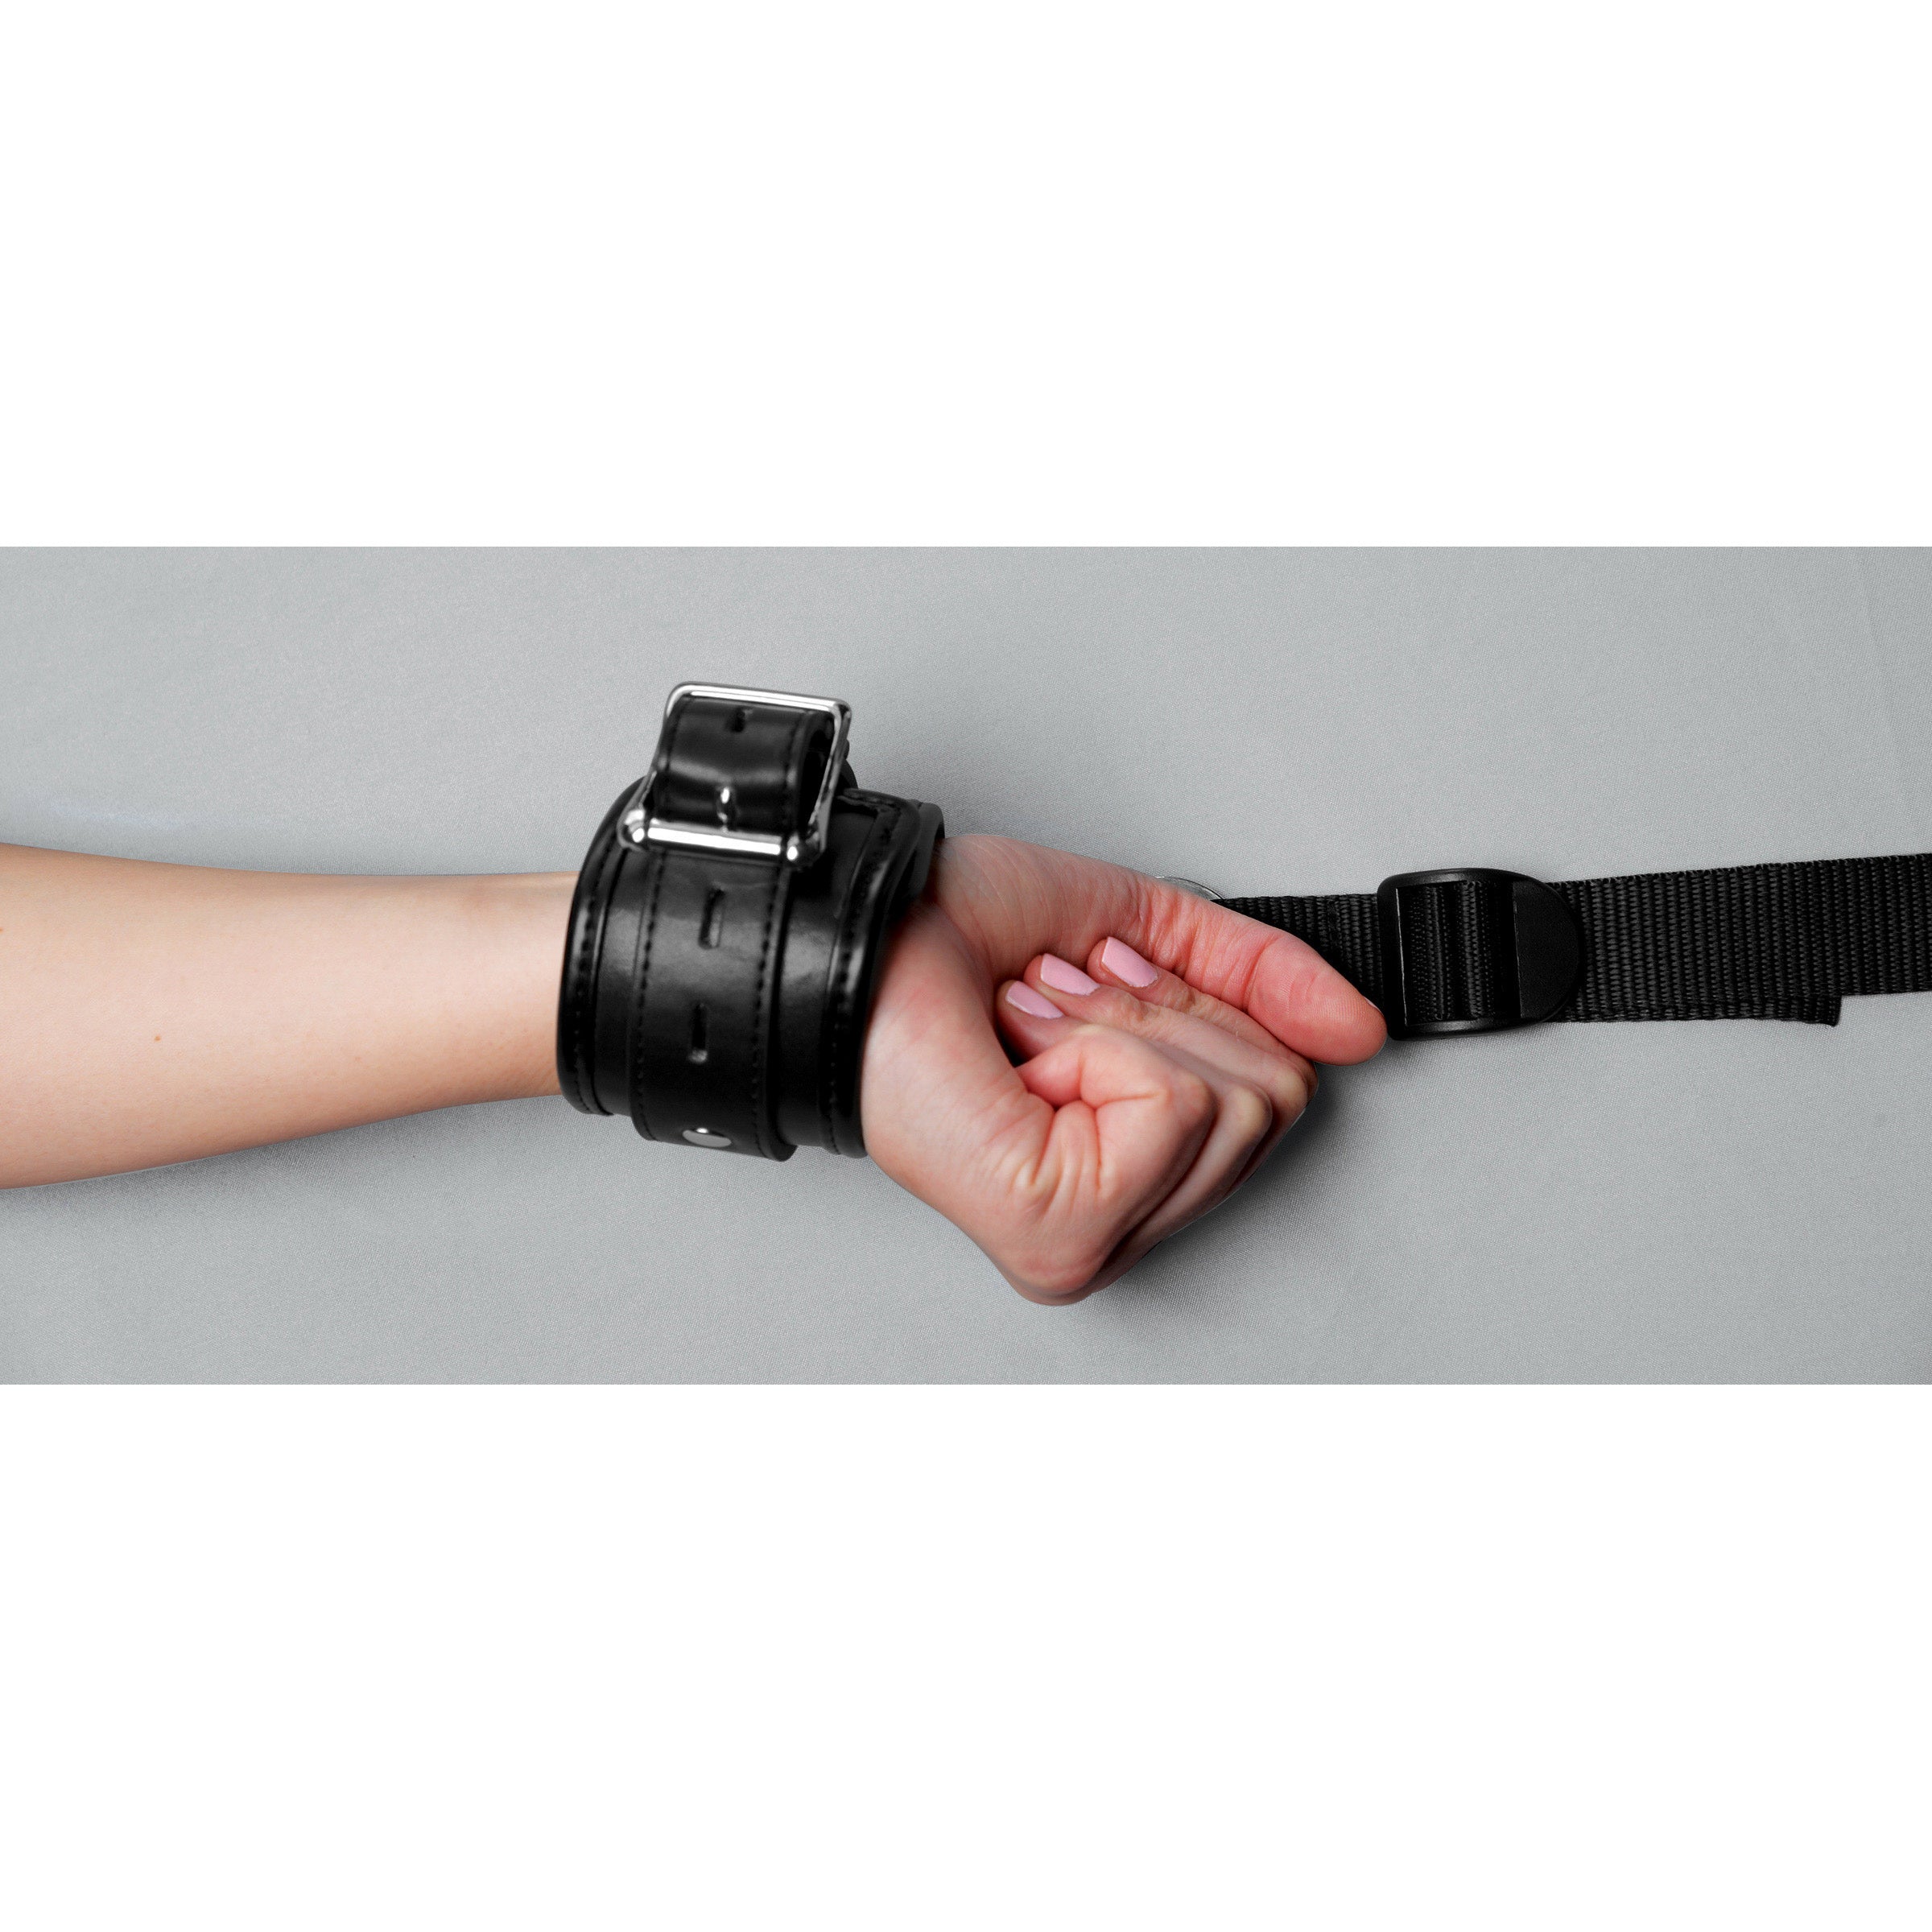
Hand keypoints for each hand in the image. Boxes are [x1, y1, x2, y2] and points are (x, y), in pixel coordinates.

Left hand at [859, 834, 1386, 1302]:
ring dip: (1121, 1027)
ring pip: (1230, 1101)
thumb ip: (1263, 976)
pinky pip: (1172, 1104)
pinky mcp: (1055, 1229)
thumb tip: (1357, 1027)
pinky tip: (1025, 1058)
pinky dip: (1100, 1047)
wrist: (856, 936)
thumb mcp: (1144, 927)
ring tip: (1034, 1031)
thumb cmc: (945, 942)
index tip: (1092, 982)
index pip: (1283, 1093)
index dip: (1195, 1007)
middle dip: (1162, 1017)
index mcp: (1135, 1169)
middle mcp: (1115, 1226)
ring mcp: (1088, 1242)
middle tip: (1058, 1008)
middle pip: (1272, 1101)